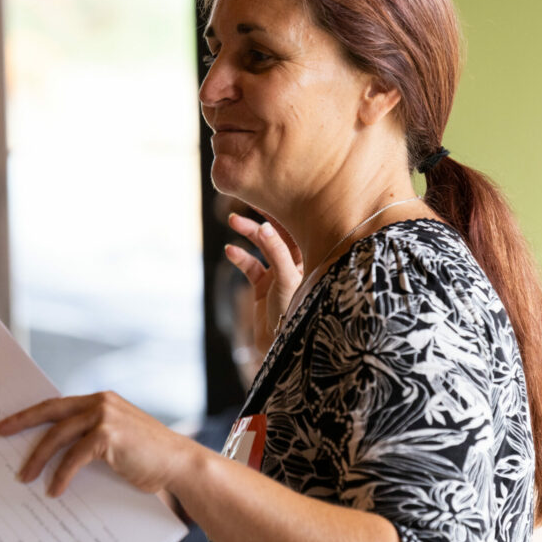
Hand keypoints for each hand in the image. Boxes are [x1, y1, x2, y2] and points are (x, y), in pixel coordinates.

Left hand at [0, 392, 193, 496]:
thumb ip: (89, 439)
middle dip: (21, 422)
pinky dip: (61, 475)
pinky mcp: (108, 435)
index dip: (31, 413)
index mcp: (100, 400)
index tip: (8, 423)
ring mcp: (104, 416)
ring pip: (58, 435)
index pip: (57, 404)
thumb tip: (54, 456)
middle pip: (50, 411)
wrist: (178, 463)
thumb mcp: (114, 441)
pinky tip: (55, 490)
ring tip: (25, 477)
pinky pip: (74, 457)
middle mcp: (100, 402)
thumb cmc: (147, 457)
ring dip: (38, 458)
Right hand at [225, 212, 303, 354]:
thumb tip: (264, 226)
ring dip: (248, 233)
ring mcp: (279, 273)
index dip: (282, 208)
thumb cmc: (296, 314)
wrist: (283, 349)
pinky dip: (240, 257)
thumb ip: (276, 251)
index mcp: (312, 255)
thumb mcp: (287, 280)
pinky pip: (250, 265)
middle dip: (262, 215)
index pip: (298, 224)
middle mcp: (297, 261)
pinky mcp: (264, 286)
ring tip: (233, 221)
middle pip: (278, 230)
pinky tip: (230, 251)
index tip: (266, 192)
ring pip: (262, 245)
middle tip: (246, 199)